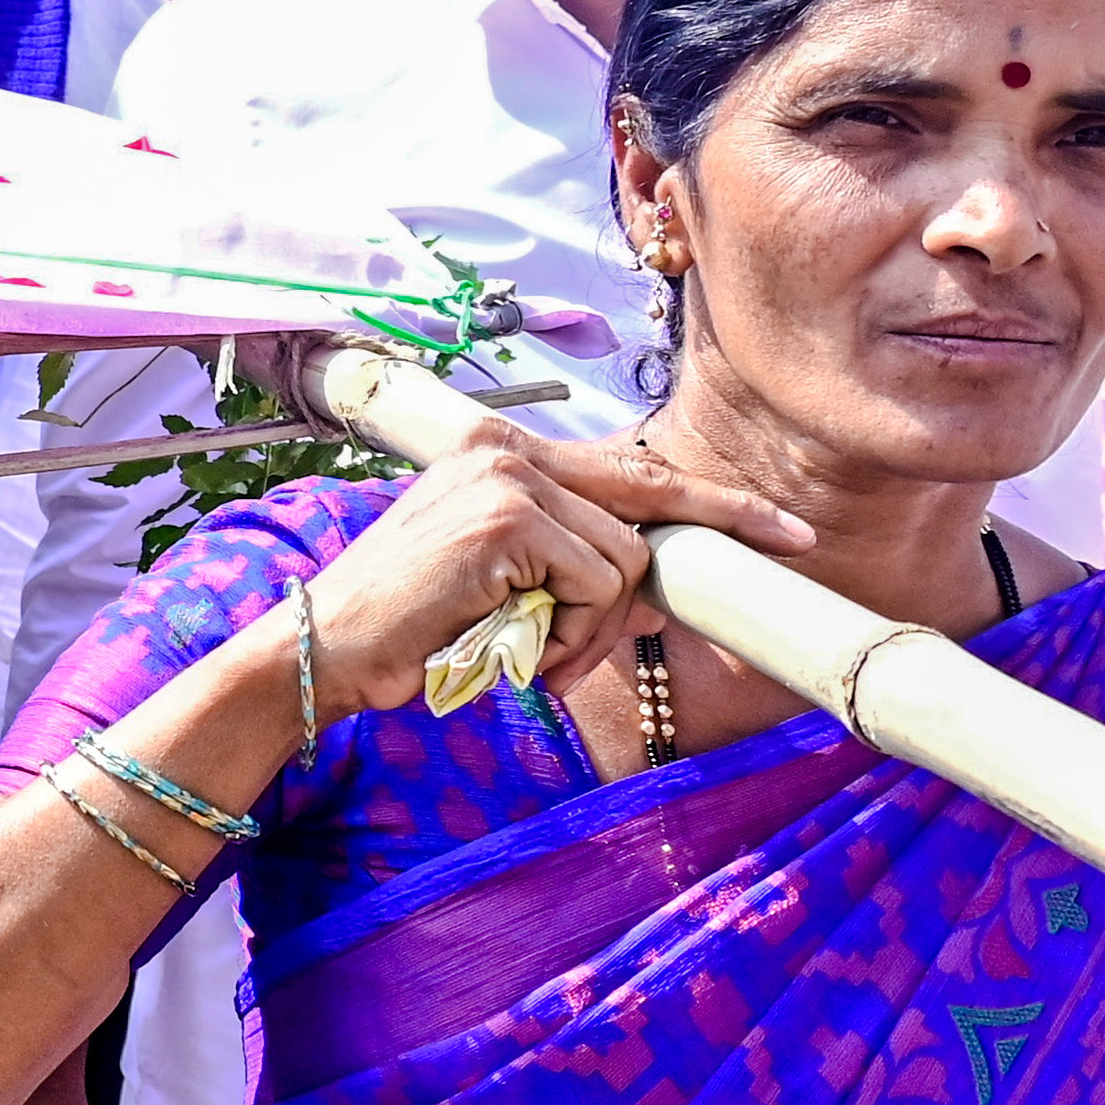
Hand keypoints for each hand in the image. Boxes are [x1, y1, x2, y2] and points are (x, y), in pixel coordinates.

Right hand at [301, 423, 816, 707]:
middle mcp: (507, 451)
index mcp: (502, 455)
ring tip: (539, 653)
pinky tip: (521, 644)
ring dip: (597, 626)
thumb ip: (575, 573)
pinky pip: (598, 583)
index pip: (629, 468)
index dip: (710, 498)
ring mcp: (508, 479)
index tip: (778, 525)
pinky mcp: (508, 518)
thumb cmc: (410, 629)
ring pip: (626, 559)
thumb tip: (662, 594)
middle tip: (772, 555)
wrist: (326, 648)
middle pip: (648, 497)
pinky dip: (574, 631)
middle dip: (710, 537)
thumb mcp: (505, 591)